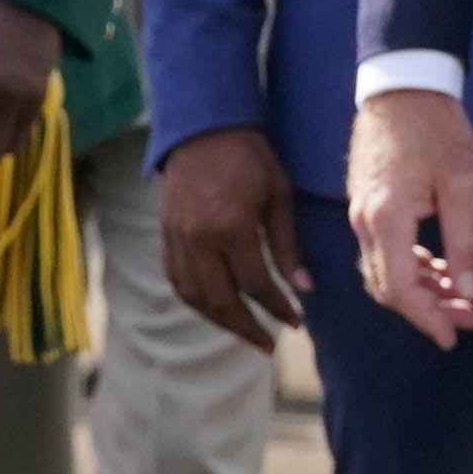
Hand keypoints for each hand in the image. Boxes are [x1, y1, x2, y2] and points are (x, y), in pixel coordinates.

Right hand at [156, 125, 306, 353]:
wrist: (204, 129)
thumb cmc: (250, 158)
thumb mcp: (279, 197)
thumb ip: (288, 246)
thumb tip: (306, 287)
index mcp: (231, 227)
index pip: (255, 284)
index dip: (277, 307)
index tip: (296, 321)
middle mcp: (198, 240)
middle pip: (221, 301)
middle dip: (247, 328)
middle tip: (269, 344)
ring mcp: (177, 239)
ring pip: (194, 297)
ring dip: (219, 321)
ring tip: (244, 331)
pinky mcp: (166, 236)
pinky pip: (177, 280)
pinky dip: (195, 301)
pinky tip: (215, 308)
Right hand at [346, 86, 472, 350]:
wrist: (401, 87)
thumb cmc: (435, 129)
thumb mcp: (462, 184)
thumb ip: (464, 243)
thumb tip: (468, 292)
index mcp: (386, 218)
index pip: (399, 288)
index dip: (427, 318)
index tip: (455, 335)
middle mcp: (363, 223)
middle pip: (387, 287)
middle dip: (426, 310)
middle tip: (467, 318)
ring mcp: (358, 215)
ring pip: (382, 272)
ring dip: (418, 292)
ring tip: (457, 297)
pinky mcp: (363, 207)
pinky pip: (380, 253)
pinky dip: (407, 269)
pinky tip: (435, 269)